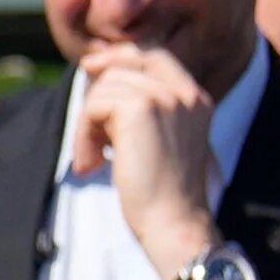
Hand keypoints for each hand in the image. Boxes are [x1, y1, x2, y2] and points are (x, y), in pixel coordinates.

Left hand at [74, 44, 223, 279]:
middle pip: (126, 65)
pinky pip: (94, 106)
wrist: (174, 222)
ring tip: (93, 159)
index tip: (90, 68)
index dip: (118, 58)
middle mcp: (185, 93)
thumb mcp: (160, 142)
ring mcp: (165, 98)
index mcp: (196, 100)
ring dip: (88, 126)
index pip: (155, 57)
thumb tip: (102, 82)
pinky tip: (92, 165)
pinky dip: (83, 136)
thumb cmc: (162, 194)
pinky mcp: (140, 109)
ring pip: (104, 88)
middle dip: (97, 88)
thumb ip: (144, 112)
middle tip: (85, 125)